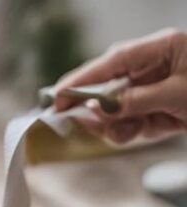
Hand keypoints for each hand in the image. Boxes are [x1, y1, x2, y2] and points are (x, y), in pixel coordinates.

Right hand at [54, 28, 186, 142]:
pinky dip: (131, 132)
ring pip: (113, 110)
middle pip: (106, 86)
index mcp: (160, 49)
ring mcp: (151, 90)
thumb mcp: (178, 94)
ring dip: (117, 125)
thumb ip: (136, 101)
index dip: (81, 79)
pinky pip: (128, 124)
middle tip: (85, 123)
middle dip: (96, 108)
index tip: (57, 97)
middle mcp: (152, 67)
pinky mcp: (154, 110)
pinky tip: (148, 129)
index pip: (111, 61)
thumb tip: (96, 107)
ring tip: (134, 129)